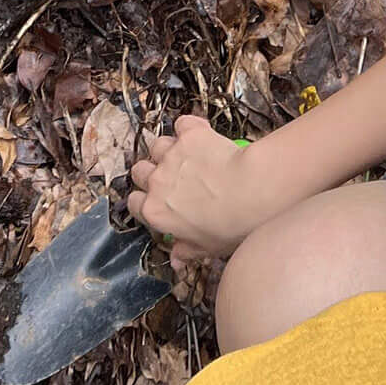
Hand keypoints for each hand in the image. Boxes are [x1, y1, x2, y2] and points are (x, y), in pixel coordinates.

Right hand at [127, 117, 261, 258]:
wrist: (250, 192)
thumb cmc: (230, 224)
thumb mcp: (206, 247)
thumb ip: (187, 251)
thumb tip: (178, 260)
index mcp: (156, 211)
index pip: (134, 204)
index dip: (145, 202)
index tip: (156, 203)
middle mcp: (157, 181)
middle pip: (139, 171)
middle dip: (150, 173)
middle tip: (169, 179)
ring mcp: (172, 154)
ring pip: (156, 146)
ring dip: (167, 150)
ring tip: (185, 156)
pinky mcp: (190, 134)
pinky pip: (182, 124)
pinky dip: (189, 127)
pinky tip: (200, 135)